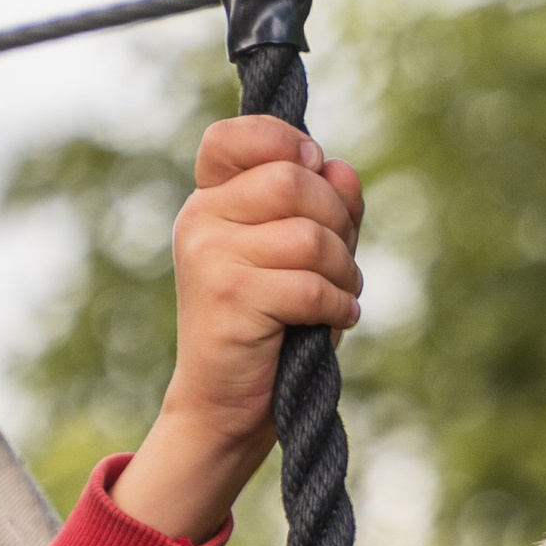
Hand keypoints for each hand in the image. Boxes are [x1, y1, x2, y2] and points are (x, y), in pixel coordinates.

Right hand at [113, 118, 364, 543]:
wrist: (224, 408)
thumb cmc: (270, 330)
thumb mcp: (300, 257)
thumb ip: (323, 207)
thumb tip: (342, 170)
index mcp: (208, 201)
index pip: (235, 136)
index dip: (286, 143)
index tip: (314, 171)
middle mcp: (200, 220)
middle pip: (291, 181)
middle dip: (338, 220)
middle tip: (344, 260)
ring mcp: (210, 256)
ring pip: (309, 236)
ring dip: (345, 270)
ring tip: (342, 295)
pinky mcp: (230, 297)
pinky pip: (310, 284)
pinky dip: (338, 305)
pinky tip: (338, 320)